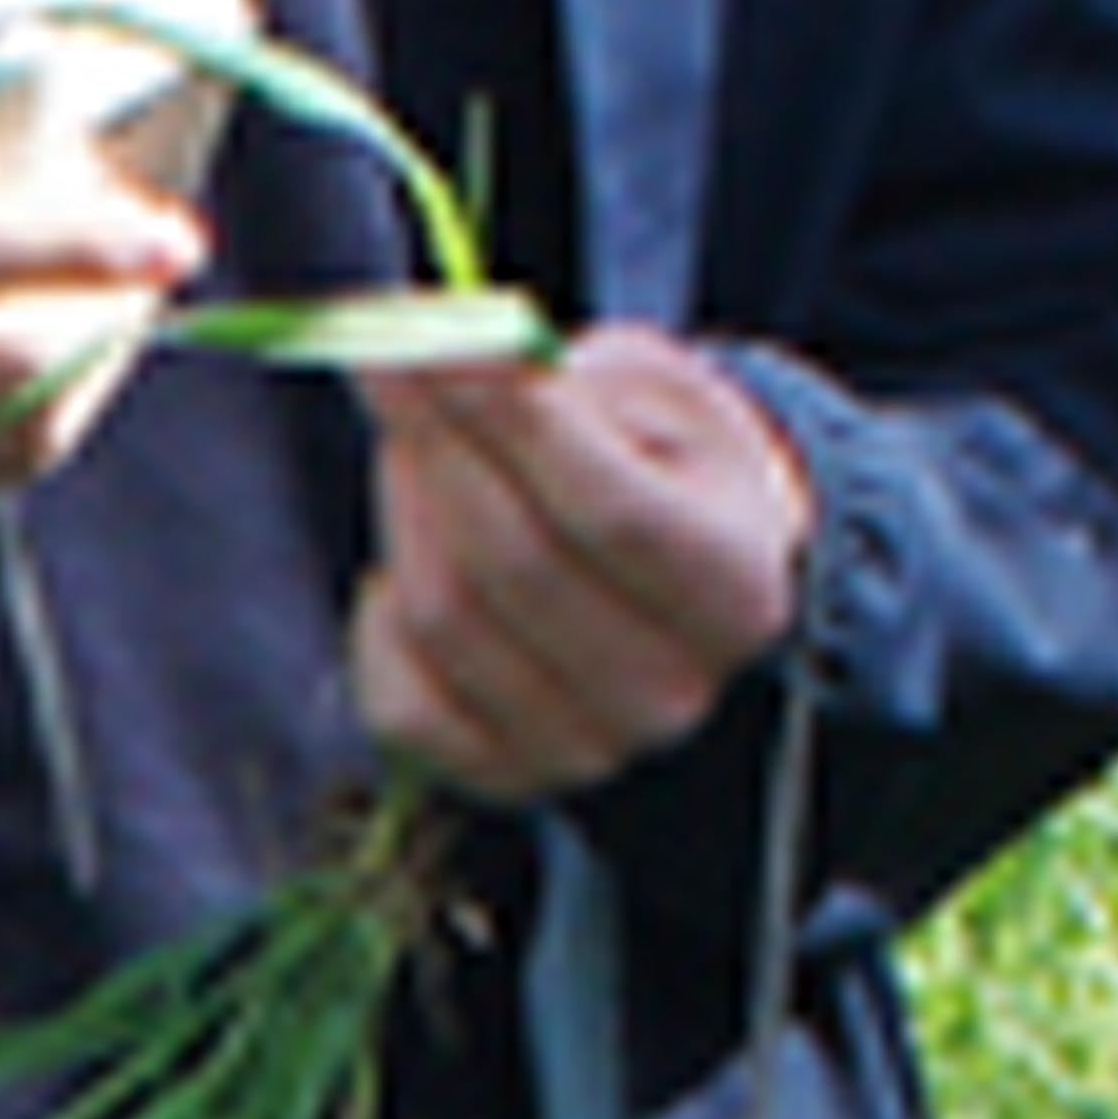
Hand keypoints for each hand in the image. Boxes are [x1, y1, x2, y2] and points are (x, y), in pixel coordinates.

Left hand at [348, 325, 815, 802]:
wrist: (689, 578)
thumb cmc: (668, 465)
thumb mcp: (653, 393)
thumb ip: (562, 377)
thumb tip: (449, 351)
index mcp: (737, 588)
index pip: (605, 507)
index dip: (504, 420)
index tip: (425, 340)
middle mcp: (673, 689)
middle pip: (511, 561)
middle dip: (434, 443)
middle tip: (385, 357)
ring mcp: (590, 748)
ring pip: (444, 617)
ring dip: (404, 508)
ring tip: (416, 445)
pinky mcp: (509, 778)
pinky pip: (399, 699)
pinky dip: (379, 619)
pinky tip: (412, 560)